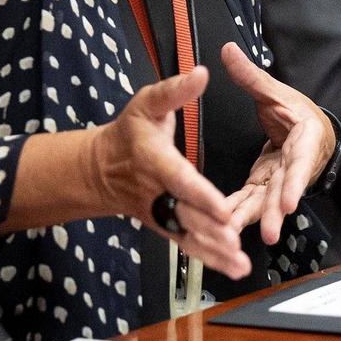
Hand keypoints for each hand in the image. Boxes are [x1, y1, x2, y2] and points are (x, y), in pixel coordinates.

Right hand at [88, 66, 248, 278]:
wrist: (101, 169)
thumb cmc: (129, 132)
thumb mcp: (148, 103)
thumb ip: (175, 91)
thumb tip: (202, 72)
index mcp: (155, 160)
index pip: (180, 179)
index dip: (200, 195)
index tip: (222, 208)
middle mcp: (158, 192)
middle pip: (185, 214)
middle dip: (209, 229)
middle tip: (234, 240)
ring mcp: (161, 213)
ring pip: (188, 235)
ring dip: (213, 251)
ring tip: (239, 262)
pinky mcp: (165, 226)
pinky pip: (188, 245)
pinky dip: (210, 258)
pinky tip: (233, 268)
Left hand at [219, 42, 334, 245]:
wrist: (309, 129)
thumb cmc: (297, 112)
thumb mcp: (275, 92)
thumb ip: (251, 76)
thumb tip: (227, 50)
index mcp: (305, 140)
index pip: (301, 164)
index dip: (295, 184)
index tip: (289, 202)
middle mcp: (296, 165)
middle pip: (285, 191)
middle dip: (276, 213)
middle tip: (269, 233)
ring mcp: (281, 179)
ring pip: (268, 202)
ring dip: (256, 221)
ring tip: (241, 238)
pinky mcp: (267, 186)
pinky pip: (253, 201)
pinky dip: (240, 213)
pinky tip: (226, 227)